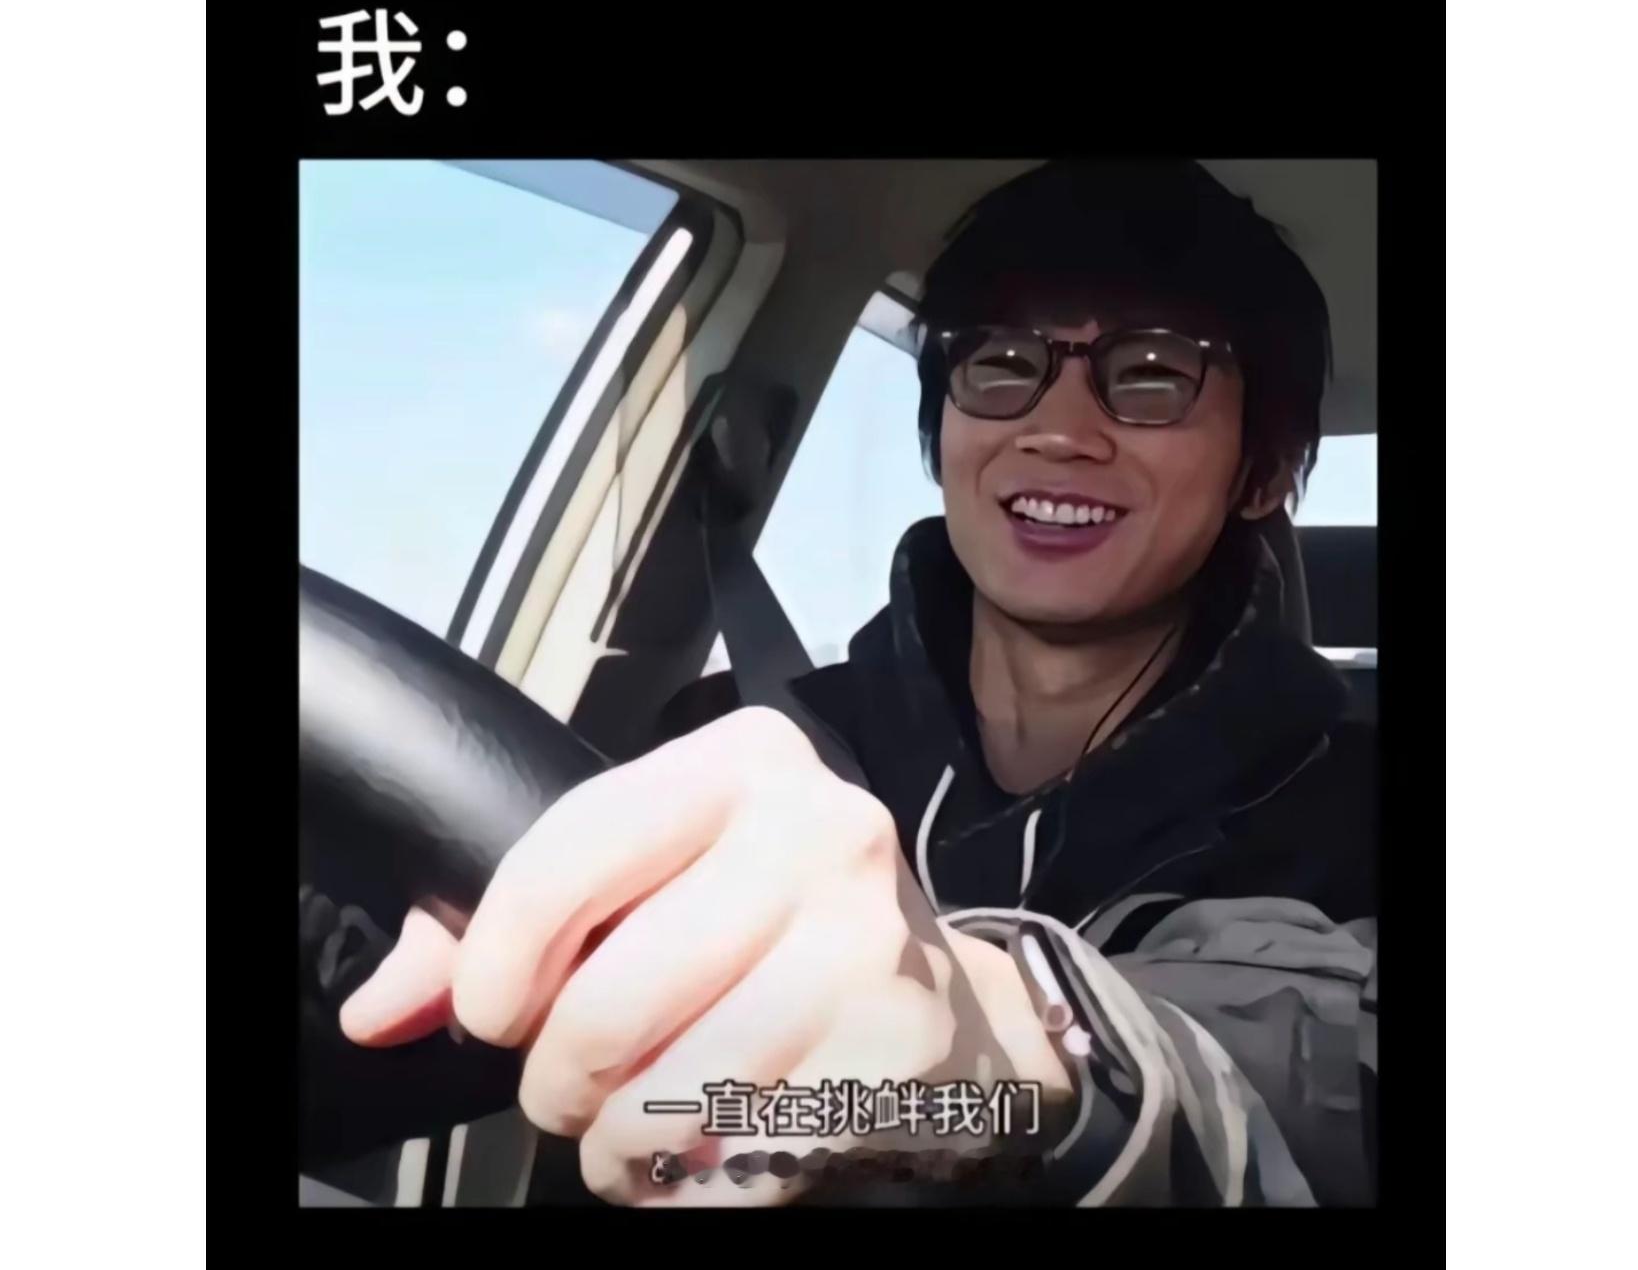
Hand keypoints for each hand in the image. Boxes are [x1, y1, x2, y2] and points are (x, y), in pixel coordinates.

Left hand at [341, 706, 1071, 1205]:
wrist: (947, 1001)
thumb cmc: (772, 928)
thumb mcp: (652, 880)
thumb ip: (506, 927)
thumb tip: (382, 1009)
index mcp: (743, 761)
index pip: (577, 845)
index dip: (501, 952)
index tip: (491, 1011)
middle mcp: (819, 828)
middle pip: (610, 995)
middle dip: (559, 1076)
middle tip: (568, 1087)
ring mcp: (866, 936)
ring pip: (669, 1092)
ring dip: (621, 1143)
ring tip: (630, 1129)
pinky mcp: (896, 1043)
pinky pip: (739, 1154)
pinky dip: (692, 1182)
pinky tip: (703, 1148)